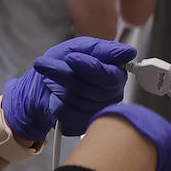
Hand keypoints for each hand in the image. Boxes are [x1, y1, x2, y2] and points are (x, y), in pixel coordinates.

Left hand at [2, 38, 136, 142]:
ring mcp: (97, 111)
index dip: (90, 67)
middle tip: (44, 63)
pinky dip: (54, 101)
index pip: (110, 77)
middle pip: (91, 89)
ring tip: (50, 78)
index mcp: (116, 73)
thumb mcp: (80, 47)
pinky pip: (66, 113)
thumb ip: (102, 48)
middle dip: (65, 74)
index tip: (71, 57)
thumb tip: (128, 52)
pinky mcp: (82, 123)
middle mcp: (111, 94)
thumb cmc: (64, 63)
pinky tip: (54, 94)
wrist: (42, 84)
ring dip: (56, 86)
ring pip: (76, 100)